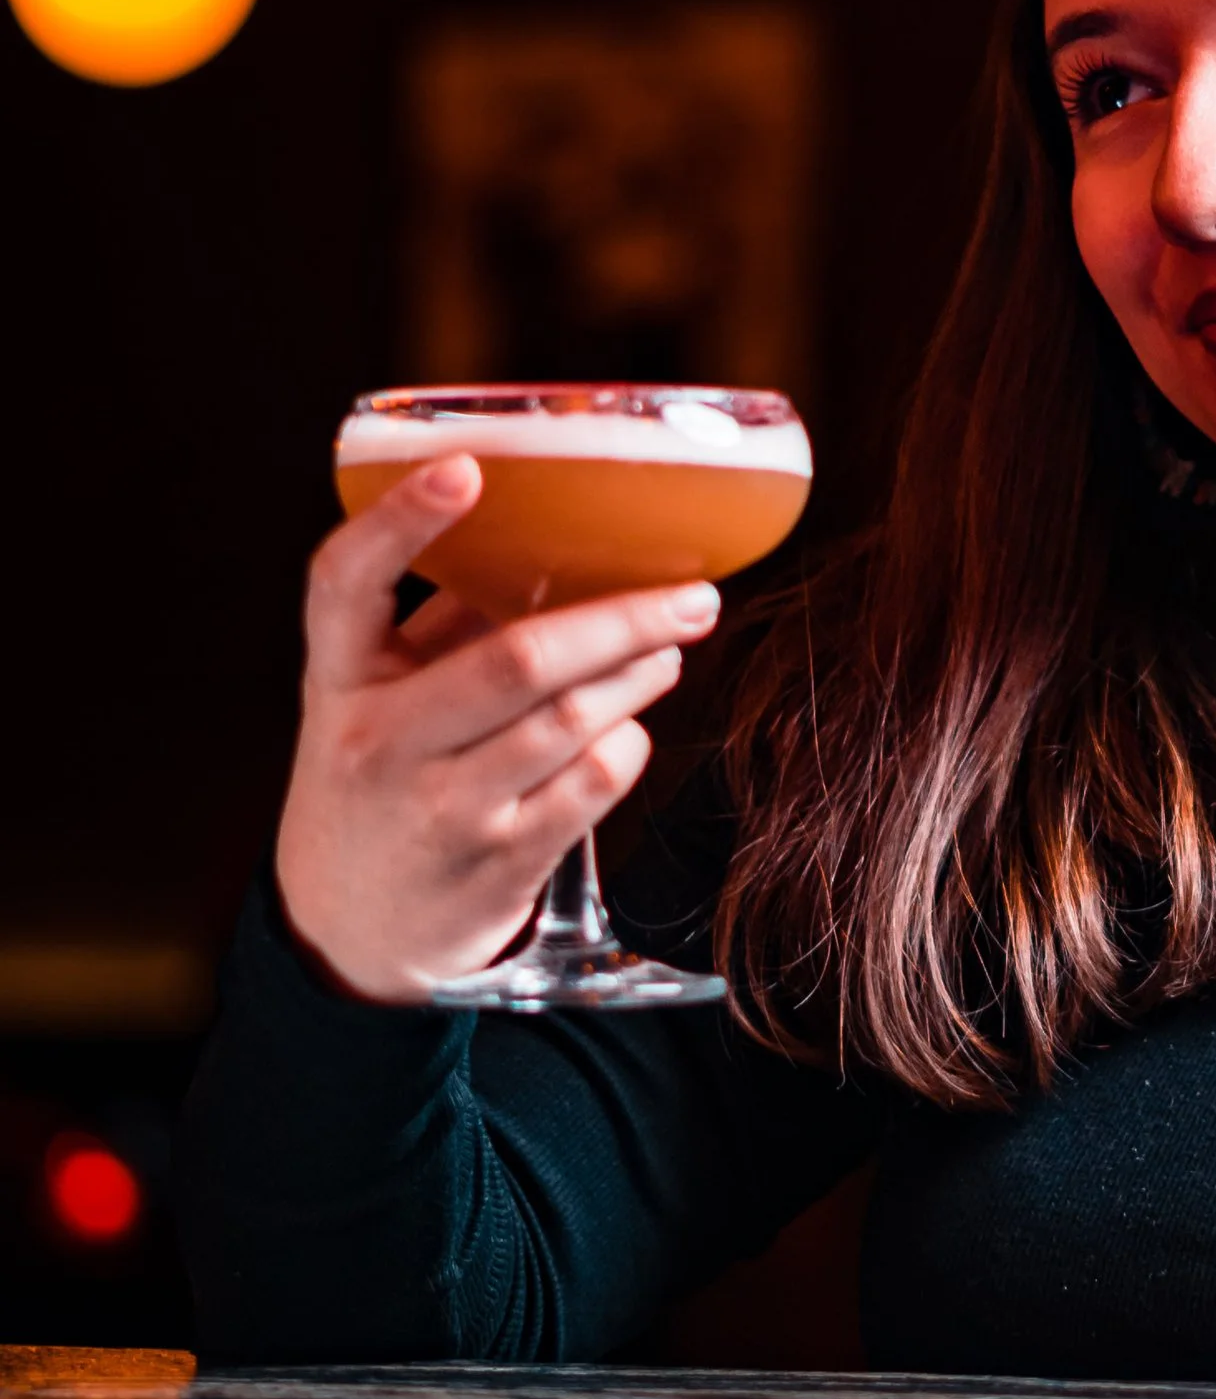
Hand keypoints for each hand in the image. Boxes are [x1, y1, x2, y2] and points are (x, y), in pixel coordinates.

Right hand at [272, 455, 718, 1004]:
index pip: (346, 583)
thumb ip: (442, 628)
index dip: (402, 520)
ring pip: (572, 720)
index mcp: (339, 681)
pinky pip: (593, 784)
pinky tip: (630, 726)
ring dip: (640, 674)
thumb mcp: (375, 700)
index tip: (466, 467)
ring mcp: (441, 809)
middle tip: (693, 594)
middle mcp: (380, 743)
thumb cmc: (379, 781)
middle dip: (625, 618)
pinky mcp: (497, 865)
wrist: (347, 932)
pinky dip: (627, 743)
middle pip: (519, 658)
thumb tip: (553, 551)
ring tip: (671, 646)